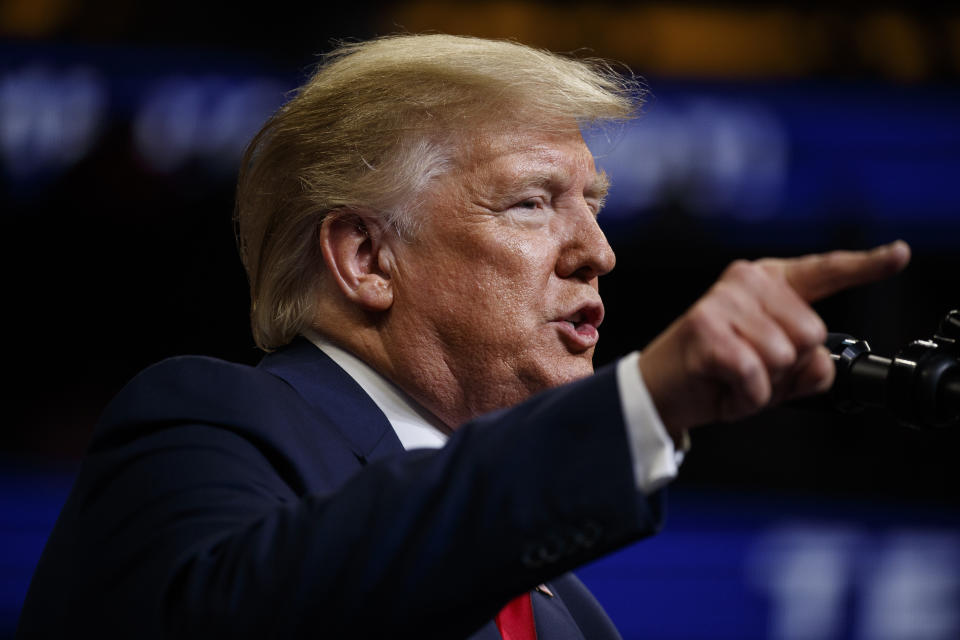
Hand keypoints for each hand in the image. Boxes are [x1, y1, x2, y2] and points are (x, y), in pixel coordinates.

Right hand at [638, 241, 910, 436]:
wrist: (661, 392)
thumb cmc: (717, 374)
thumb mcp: (776, 372)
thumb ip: (810, 364)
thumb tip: (815, 360)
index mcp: (767, 283)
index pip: (824, 272)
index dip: (866, 266)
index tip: (898, 255)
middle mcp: (746, 282)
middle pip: (811, 334)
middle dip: (788, 369)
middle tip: (750, 371)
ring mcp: (723, 302)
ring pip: (785, 357)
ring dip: (764, 386)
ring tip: (733, 379)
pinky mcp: (706, 329)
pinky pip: (755, 375)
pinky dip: (745, 397)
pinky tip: (723, 387)